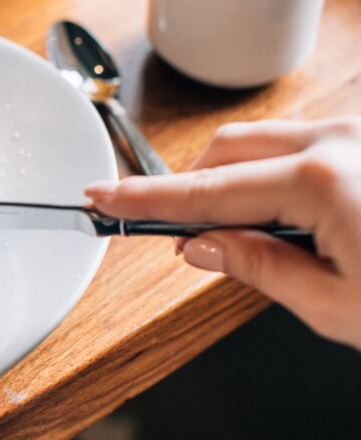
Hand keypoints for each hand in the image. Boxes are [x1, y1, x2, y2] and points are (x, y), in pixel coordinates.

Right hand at [85, 117, 360, 351]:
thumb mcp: (340, 306)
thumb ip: (261, 267)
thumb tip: (204, 245)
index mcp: (324, 180)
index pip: (208, 191)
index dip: (147, 198)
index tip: (105, 197)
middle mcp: (342, 140)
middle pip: (228, 150)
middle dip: (195, 189)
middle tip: (188, 240)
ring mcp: (359, 133)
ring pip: (264, 142)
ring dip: (239, 182)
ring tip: (255, 237)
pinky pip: (302, 144)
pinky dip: (277, 175)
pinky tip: (296, 218)